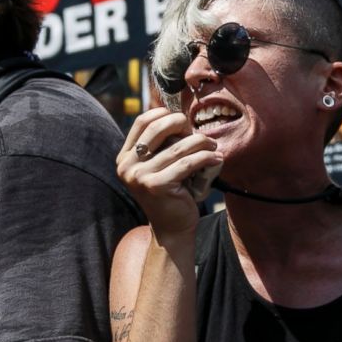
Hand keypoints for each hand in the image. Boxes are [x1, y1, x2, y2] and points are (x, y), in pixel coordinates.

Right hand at [117, 108, 223, 237]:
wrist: (171, 228)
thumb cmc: (170, 193)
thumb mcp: (160, 166)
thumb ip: (162, 145)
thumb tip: (182, 119)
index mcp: (125, 158)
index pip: (142, 122)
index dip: (163, 114)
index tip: (182, 120)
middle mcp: (127, 166)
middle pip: (157, 129)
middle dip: (182, 124)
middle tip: (199, 133)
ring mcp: (140, 176)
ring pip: (177, 147)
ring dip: (201, 142)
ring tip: (213, 146)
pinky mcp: (156, 186)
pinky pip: (187, 163)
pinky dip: (205, 157)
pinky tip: (216, 158)